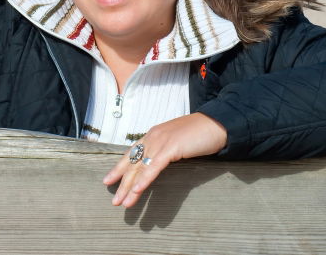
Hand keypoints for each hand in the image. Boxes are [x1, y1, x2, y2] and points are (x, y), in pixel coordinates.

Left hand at [103, 112, 227, 208]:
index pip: (131, 153)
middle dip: (121, 182)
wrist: (217, 123)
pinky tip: (137, 191)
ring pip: (140, 168)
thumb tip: (158, 162)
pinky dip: (144, 180)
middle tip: (114, 200)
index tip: (108, 180)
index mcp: (154, 134)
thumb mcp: (177, 140)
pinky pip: (154, 167)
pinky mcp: (171, 147)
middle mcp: (153, 137)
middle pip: (132, 162)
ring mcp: (161, 141)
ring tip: (122, 203)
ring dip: (130, 187)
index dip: (119, 167)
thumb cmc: (200, 133)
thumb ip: (166, 149)